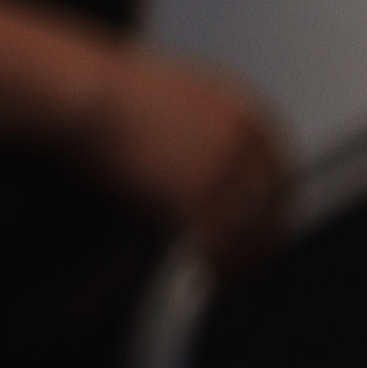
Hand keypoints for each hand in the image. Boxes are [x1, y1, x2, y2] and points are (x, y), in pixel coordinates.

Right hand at [79, 44, 291, 262]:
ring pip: (252, 231)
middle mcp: (246, 141)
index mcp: (248, 112)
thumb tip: (222, 159)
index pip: (281, 170)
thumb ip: (215, 124)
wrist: (85, 93)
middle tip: (251, 259)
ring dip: (243, 258)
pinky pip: (221, 245)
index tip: (264, 225)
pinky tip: (209, 276)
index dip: (272, 205)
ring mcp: (225, 170)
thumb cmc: (114, 91)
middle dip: (263, 237)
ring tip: (228, 275)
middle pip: (273, 205)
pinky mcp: (197, 198)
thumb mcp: (186, 93)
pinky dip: (219, 266)